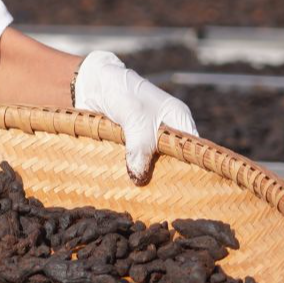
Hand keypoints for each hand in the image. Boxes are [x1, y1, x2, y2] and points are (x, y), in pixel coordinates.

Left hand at [73, 50, 197, 184]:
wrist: (90, 84)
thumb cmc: (121, 93)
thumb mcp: (134, 120)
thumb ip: (139, 148)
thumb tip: (139, 178)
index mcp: (178, 119)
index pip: (193, 148)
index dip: (191, 167)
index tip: (185, 187)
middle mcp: (166, 130)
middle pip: (173, 160)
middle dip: (166, 176)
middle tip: (160, 198)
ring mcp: (147, 138)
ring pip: (152, 163)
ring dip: (144, 174)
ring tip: (142, 195)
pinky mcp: (130, 144)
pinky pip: (134, 162)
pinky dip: (130, 170)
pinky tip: (126, 187)